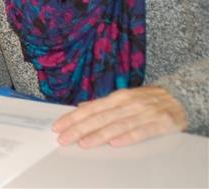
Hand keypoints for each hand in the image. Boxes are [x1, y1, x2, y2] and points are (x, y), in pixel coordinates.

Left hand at [53, 86, 187, 147]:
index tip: (58, 126)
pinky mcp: (160, 123)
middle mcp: (128, 103)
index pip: (90, 109)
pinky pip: (141, 132)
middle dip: (79, 128)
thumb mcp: (124, 97)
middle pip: (99, 118)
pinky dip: (127, 137)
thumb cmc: (149, 99)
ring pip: (117, 125)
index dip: (73, 118)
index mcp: (117, 97)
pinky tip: (114, 143)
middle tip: (63, 138)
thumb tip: (81, 106)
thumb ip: (103, 104)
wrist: (181, 96)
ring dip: (98, 135)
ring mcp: (144, 113)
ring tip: (83, 143)